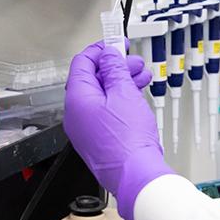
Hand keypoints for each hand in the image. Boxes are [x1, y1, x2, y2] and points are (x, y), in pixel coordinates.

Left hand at [63, 40, 171, 219]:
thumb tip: (109, 56)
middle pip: (92, 79)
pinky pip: (106, 111)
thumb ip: (115, 70)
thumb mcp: (124, 93)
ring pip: (102, 96)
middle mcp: (76, 115)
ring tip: (142, 77)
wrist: (136, 175)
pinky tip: (137, 96)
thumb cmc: (128, 140)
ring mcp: (86, 129)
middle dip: (115, 67)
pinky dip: (120, 100)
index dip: (100, 50)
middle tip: (134, 62)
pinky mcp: (98, 139)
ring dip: (121, 83)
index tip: (116, 43)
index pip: (82, 63)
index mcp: (77, 99)